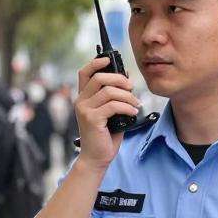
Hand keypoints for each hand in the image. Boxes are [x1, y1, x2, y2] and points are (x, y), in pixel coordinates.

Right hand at [73, 56, 140, 171]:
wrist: (97, 158)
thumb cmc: (105, 136)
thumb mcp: (111, 112)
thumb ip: (115, 97)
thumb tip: (127, 79)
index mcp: (84, 97)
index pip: (84, 72)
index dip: (96, 62)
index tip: (109, 59)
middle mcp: (81, 101)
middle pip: (99, 77)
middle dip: (119, 79)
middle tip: (131, 87)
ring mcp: (85, 110)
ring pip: (109, 91)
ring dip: (127, 96)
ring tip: (136, 104)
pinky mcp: (92, 119)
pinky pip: (113, 106)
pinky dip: (127, 107)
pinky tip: (133, 113)